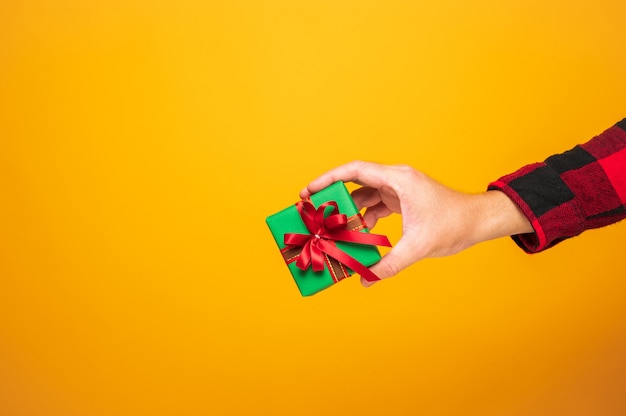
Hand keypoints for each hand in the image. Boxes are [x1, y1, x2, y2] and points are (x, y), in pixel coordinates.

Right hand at [300, 161, 532, 286]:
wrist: (477, 221)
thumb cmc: (453, 225)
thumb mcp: (418, 247)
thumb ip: (389, 264)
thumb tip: (365, 280)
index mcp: (398, 180)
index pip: (354, 171)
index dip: (328, 179)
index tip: (308, 191)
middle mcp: (395, 179)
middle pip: (354, 182)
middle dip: (333, 196)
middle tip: (314, 211)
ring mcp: (398, 189)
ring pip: (364, 196)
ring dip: (350, 212)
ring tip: (335, 229)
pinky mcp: (402, 200)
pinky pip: (375, 205)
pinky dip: (365, 218)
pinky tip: (360, 235)